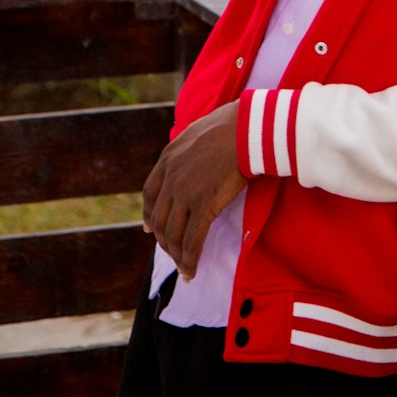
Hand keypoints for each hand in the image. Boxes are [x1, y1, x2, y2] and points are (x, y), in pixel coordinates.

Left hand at [142, 101, 244, 280]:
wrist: (247, 128)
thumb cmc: (232, 126)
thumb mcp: (198, 132)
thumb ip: (188, 149)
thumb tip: (193, 154)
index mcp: (168, 158)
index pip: (150, 194)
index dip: (149, 215)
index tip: (150, 229)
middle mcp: (171, 177)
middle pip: (160, 219)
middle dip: (165, 241)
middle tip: (173, 253)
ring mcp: (185, 193)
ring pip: (173, 234)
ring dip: (177, 256)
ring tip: (184, 267)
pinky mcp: (203, 206)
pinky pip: (192, 241)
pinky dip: (190, 260)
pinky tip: (192, 271)